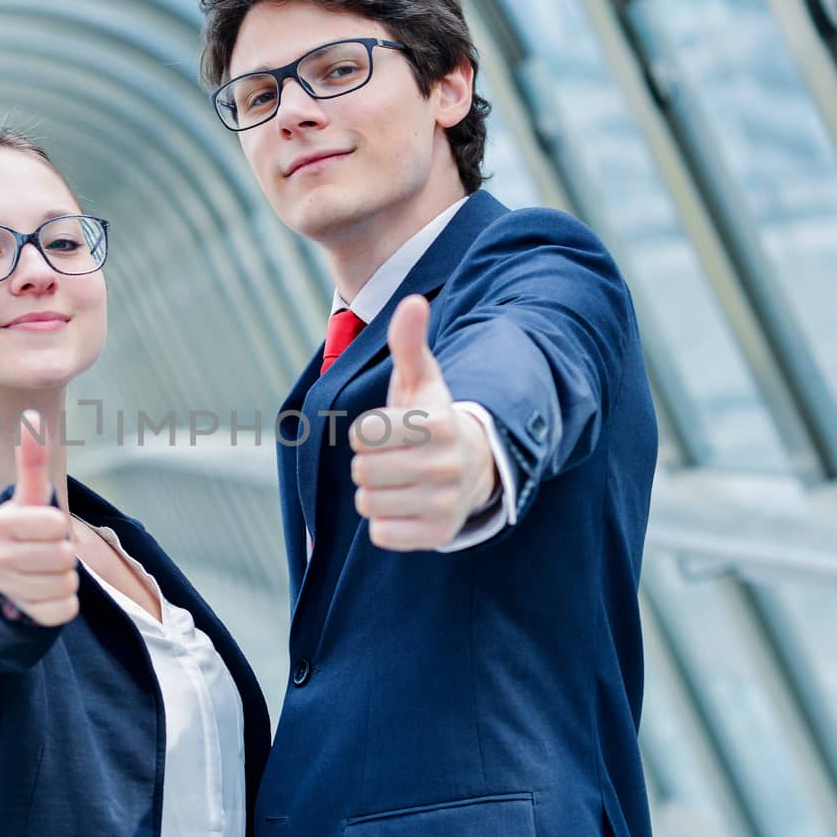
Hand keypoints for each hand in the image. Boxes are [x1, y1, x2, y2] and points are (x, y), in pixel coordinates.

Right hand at [0, 412, 78, 624]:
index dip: (56, 526)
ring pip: (66, 583)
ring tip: (41, 572)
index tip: (41, 529)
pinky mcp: (21, 618)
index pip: (55, 524)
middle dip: (62, 552)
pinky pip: (64, 611)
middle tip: (43, 552)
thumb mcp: (25, 499)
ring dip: (63, 578)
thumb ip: (31, 462)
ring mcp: (4, 592)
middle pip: (63, 556)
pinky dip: (62, 603)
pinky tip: (42, 594)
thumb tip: (32, 416)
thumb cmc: (21, 531)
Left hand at [349, 295, 495, 550]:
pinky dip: (384, 523)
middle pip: (362, 470)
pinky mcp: (438, 535)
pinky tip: (405, 507)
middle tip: (394, 459)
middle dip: (369, 464)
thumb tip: (411, 301)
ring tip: (400, 482)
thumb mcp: (421, 381)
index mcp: (439, 424)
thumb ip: (408, 343)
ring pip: (368, 503)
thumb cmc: (432, 421)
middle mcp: (447, 466)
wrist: (474, 470)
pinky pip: (381, 534)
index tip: (389, 430)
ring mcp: (445, 504)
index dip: (367, 432)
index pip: (364, 433)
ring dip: (374, 493)